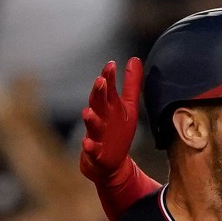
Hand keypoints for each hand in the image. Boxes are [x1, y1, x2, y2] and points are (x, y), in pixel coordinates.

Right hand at [79, 59, 141, 182]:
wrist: (109, 162)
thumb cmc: (117, 130)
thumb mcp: (127, 106)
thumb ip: (131, 84)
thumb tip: (135, 58)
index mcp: (109, 107)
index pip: (108, 89)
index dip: (109, 78)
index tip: (111, 64)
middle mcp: (101, 118)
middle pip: (98, 103)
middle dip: (98, 93)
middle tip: (100, 81)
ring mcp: (97, 135)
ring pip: (92, 125)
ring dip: (90, 119)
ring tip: (87, 112)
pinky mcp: (96, 153)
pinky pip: (91, 149)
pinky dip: (89, 147)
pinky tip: (87, 143)